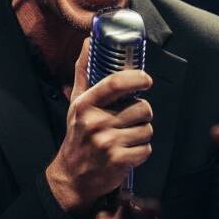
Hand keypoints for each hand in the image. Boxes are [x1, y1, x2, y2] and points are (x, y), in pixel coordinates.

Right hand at [46, 39, 153, 213]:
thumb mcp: (76, 103)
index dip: (137, 78)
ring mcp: (108, 142)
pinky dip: (141, 151)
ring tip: (127, 136)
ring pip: (147, 129)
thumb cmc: (78, 136)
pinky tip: (128, 151)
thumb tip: (88, 41)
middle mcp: (96, 122)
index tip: (146, 80)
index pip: (116, 82)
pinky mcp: (119, 161)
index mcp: (86, 104)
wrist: (72, 177)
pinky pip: (146, 149)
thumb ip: (83, 72)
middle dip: (142, 113)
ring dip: (141, 133)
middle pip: (142, 108)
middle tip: (131, 118)